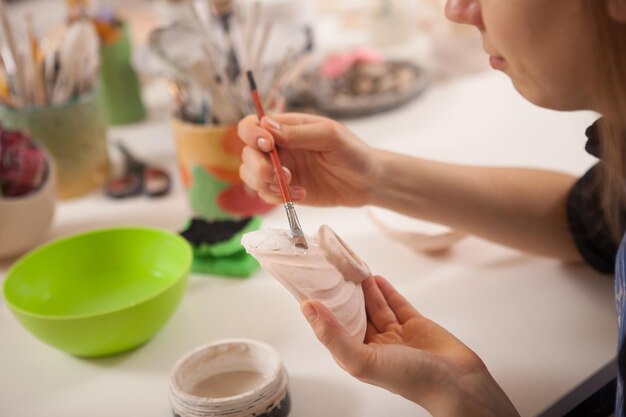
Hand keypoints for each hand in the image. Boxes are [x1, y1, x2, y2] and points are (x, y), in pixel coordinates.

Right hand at [237, 113, 380, 206]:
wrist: (367, 182)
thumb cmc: (353, 152)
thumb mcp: (331, 136)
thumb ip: (299, 133)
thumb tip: (267, 126)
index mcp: (286, 127)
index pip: (252, 125)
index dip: (251, 134)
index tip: (267, 145)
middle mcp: (278, 148)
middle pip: (247, 154)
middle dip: (257, 165)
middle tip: (278, 173)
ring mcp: (280, 170)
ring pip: (250, 176)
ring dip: (264, 183)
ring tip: (291, 186)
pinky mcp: (285, 191)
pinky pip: (265, 195)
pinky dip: (277, 197)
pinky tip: (301, 195)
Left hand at [300, 276, 519, 416]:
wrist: (457, 382)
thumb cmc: (410, 380)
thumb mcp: (362, 359)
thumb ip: (333, 334)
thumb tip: (307, 309)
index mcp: (358, 356)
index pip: (334, 328)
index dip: (323, 308)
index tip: (311, 285)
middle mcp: (375, 346)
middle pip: (354, 314)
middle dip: (344, 294)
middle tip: (332, 270)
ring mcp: (396, 335)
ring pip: (375, 307)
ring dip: (363, 289)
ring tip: (350, 268)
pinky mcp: (415, 326)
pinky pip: (396, 304)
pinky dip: (385, 291)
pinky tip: (375, 278)